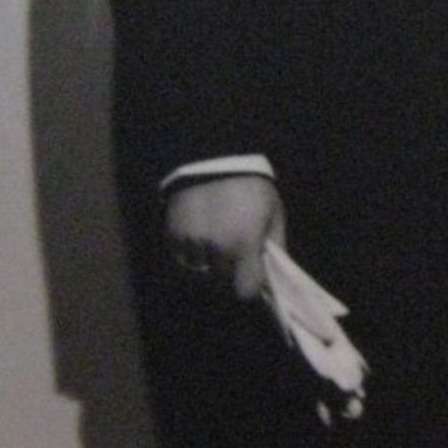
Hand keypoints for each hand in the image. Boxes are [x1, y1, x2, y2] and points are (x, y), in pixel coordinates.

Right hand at [164, 176, 284, 301]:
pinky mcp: (173, 235)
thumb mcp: (273, 213)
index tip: (251, 275)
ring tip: (216, 243)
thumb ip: (275, 246)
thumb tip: (271, 276)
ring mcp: (192, 242)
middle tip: (235, 254)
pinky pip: (181, 261)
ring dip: (208, 265)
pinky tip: (200, 239)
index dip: (250, 287)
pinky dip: (190, 256)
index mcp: (245, 243)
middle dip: (230, 272)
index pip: (245, 291)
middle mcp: (216, 247)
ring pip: (200, 273)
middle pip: (221, 282)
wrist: (214, 156)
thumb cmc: (251, 186)